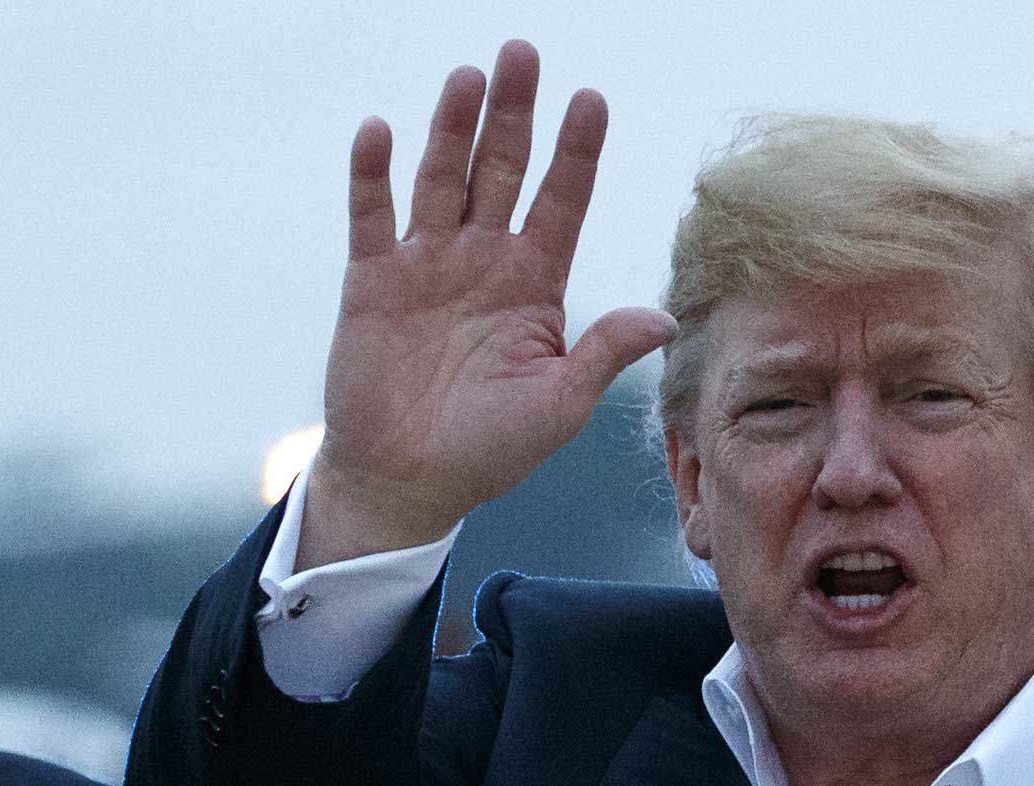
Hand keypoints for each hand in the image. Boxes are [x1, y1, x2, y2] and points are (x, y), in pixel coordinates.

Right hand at [306, 41, 673, 561]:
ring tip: (468, 77)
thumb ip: (602, 354)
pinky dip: (372, 174)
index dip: (576, 152)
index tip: (592, 99)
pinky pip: (372, 215)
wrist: (408, 483)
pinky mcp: (372, 279)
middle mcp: (483, 260)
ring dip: (452, 128)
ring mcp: (427, 264)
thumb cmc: (489, 452)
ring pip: (442, 178)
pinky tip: (378, 130)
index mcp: (535, 284)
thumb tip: (660, 317)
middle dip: (514, 114)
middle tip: (523, 54)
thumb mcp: (558, 406)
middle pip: (502, 170)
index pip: (561, 201)